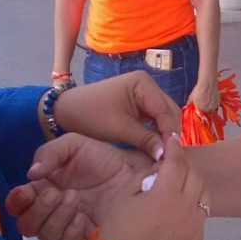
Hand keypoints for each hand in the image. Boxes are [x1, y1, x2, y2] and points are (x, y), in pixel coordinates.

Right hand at [6, 134, 153, 239]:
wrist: (132, 170)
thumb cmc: (102, 156)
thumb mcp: (74, 145)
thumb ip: (49, 154)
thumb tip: (31, 174)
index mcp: (43, 188)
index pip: (17, 204)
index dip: (16, 202)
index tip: (27, 192)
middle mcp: (51, 211)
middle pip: (27, 225)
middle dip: (38, 210)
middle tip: (56, 193)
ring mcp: (68, 226)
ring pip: (46, 236)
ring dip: (56, 218)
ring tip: (74, 198)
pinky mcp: (86, 238)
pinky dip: (71, 231)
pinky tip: (83, 216)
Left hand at [51, 72, 180, 159]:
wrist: (67, 111)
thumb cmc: (91, 116)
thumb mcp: (120, 129)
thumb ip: (146, 140)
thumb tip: (166, 155)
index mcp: (143, 83)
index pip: (165, 110)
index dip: (171, 132)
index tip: (173, 154)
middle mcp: (147, 84)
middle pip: (168, 111)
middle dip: (170, 133)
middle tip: (172, 156)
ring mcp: (143, 93)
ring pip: (163, 116)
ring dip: (164, 133)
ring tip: (166, 153)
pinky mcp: (138, 103)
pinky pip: (154, 118)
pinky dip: (156, 131)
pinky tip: (157, 145)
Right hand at [96, 140, 205, 239]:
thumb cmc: (118, 229)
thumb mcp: (123, 195)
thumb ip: (145, 175)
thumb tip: (161, 165)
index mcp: (167, 194)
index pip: (177, 162)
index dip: (175, 148)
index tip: (173, 140)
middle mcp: (187, 208)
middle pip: (195, 176)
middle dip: (185, 166)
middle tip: (175, 165)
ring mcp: (195, 226)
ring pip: (204, 196)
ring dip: (194, 186)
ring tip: (181, 186)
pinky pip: (200, 218)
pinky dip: (192, 210)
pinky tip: (178, 213)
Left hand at [187, 77, 219, 113]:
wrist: (207, 83)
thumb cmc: (198, 90)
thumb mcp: (191, 96)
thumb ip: (188, 103)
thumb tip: (186, 106)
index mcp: (200, 109)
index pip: (200, 114)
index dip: (199, 110)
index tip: (199, 107)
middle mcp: (207, 109)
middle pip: (206, 112)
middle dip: (204, 109)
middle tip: (204, 103)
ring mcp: (213, 107)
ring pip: (211, 109)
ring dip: (210, 107)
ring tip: (208, 100)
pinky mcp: (218, 103)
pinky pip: (216, 105)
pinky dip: (214, 103)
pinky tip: (212, 98)